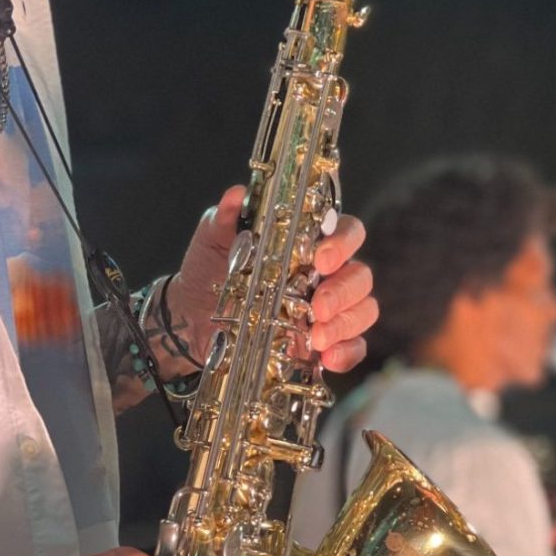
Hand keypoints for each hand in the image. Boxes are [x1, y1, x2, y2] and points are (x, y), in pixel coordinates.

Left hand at [168, 185, 378, 373]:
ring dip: (346, 324)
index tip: (322, 259)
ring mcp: (329, 311)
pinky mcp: (324, 344)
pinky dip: (347, 353)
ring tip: (318, 338)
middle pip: (360, 275)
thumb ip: (225, 218)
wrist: (192, 319)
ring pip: (363, 310)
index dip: (343, 243)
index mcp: (309, 243)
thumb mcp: (213, 242)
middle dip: (344, 292)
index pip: (346, 233)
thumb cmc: (210, 272)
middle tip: (318, 307)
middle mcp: (327, 275)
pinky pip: (353, 347)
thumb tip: (236, 196)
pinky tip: (328, 359)